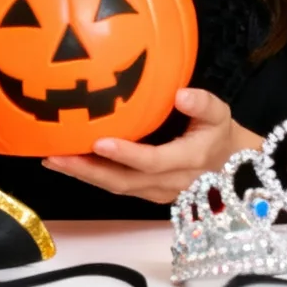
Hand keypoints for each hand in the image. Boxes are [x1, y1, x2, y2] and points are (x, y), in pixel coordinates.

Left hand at [42, 89, 259, 204]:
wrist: (233, 171)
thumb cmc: (220, 135)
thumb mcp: (220, 114)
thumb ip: (202, 104)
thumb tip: (179, 93)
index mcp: (186, 161)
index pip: (152, 161)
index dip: (126, 154)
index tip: (99, 141)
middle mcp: (167, 183)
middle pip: (122, 182)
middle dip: (87, 171)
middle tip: (55, 156)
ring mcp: (154, 192)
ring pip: (115, 187)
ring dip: (83, 176)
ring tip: (52, 159)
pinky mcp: (145, 193)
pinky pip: (116, 187)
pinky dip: (91, 176)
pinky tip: (70, 163)